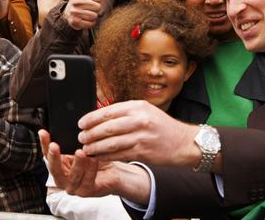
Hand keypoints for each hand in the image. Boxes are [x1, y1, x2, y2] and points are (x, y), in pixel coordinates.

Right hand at [63, 0, 101, 29]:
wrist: (69, 13)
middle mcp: (75, 0)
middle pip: (98, 7)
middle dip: (95, 8)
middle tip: (88, 7)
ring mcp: (74, 11)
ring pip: (94, 16)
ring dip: (93, 16)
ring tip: (86, 12)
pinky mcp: (74, 22)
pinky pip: (90, 23)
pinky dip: (89, 23)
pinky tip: (84, 19)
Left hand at [77, 100, 199, 165]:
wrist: (183, 142)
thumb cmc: (162, 126)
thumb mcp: (145, 111)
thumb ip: (125, 113)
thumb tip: (99, 116)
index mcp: (138, 106)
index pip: (108, 111)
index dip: (91, 118)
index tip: (81, 123)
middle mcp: (140, 120)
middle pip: (107, 128)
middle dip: (90, 134)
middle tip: (81, 137)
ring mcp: (141, 137)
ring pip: (111, 143)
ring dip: (95, 147)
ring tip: (86, 149)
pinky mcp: (143, 152)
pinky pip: (119, 155)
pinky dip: (105, 156)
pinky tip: (98, 157)